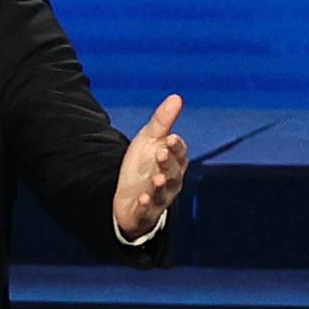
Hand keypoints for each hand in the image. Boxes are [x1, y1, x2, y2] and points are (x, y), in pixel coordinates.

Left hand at [114, 94, 188, 238]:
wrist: (128, 196)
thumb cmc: (144, 166)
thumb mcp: (149, 141)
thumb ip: (162, 122)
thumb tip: (176, 97)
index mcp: (174, 162)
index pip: (179, 153)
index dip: (176, 147)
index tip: (171, 138)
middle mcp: (171, 181)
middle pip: (173, 172)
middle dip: (168, 163)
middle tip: (161, 153)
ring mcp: (159, 197)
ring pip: (163, 192)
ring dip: (160, 185)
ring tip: (156, 179)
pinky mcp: (145, 212)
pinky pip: (147, 210)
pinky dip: (145, 205)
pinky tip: (141, 199)